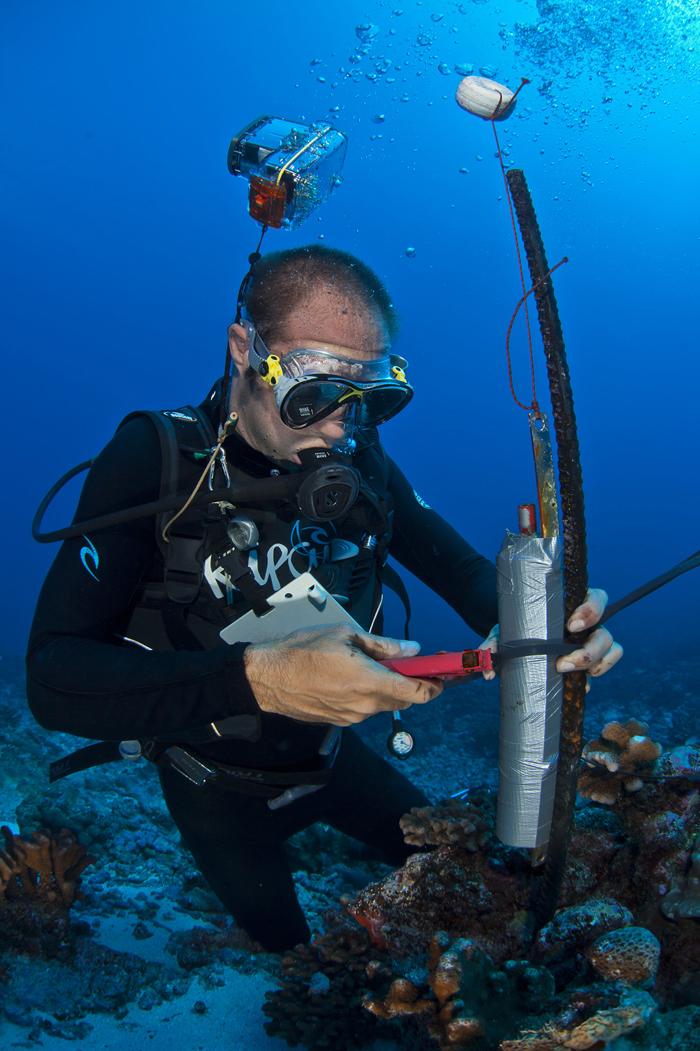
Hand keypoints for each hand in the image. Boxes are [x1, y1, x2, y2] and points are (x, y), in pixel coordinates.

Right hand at [243, 624, 443, 726]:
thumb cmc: (303, 650)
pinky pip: (364, 709)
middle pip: (404, 700)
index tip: (442, 674)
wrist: (267, 678)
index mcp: (370, 681)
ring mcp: (352, 717)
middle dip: (410, 684)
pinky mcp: (340, 722)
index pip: (418, 693)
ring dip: (387, 689)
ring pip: (383, 705)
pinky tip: (351, 679)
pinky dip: (368, 696)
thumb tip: (412, 649)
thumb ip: (384, 645)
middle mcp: (365, 705)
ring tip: (370, 666)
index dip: (435, 685)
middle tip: (405, 664)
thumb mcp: (346, 636)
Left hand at [477, 587, 622, 683]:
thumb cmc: (516, 626)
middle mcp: (589, 621)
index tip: (571, 625)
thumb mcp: (504, 629)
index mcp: (574, 601)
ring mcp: (592, 640)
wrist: (517, 636)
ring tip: (566, 671)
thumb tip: (488, 671)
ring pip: (611, 649)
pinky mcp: (592, 658)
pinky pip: (606, 663)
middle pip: (605, 632)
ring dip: (595, 663)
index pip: (596, 599)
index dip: (590, 611)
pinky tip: (583, 684)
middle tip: (562, 662)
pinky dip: (598, 672)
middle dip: (589, 650)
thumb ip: (494, 644)